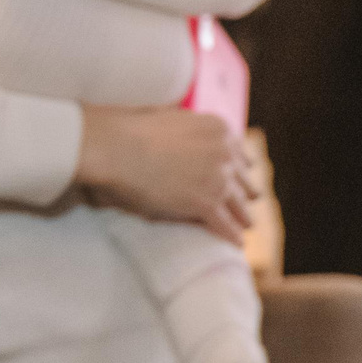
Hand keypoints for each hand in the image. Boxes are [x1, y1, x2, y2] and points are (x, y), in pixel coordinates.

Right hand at [76, 106, 255, 244]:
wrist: (116, 146)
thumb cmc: (131, 131)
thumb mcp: (174, 118)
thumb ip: (191, 129)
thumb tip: (188, 131)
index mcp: (219, 130)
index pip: (240, 155)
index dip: (238, 171)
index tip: (239, 180)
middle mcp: (225, 152)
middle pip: (245, 180)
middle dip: (244, 193)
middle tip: (245, 205)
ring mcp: (218, 178)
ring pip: (240, 205)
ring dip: (243, 218)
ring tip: (245, 227)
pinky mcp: (206, 203)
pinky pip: (226, 225)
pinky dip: (232, 236)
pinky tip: (236, 244)